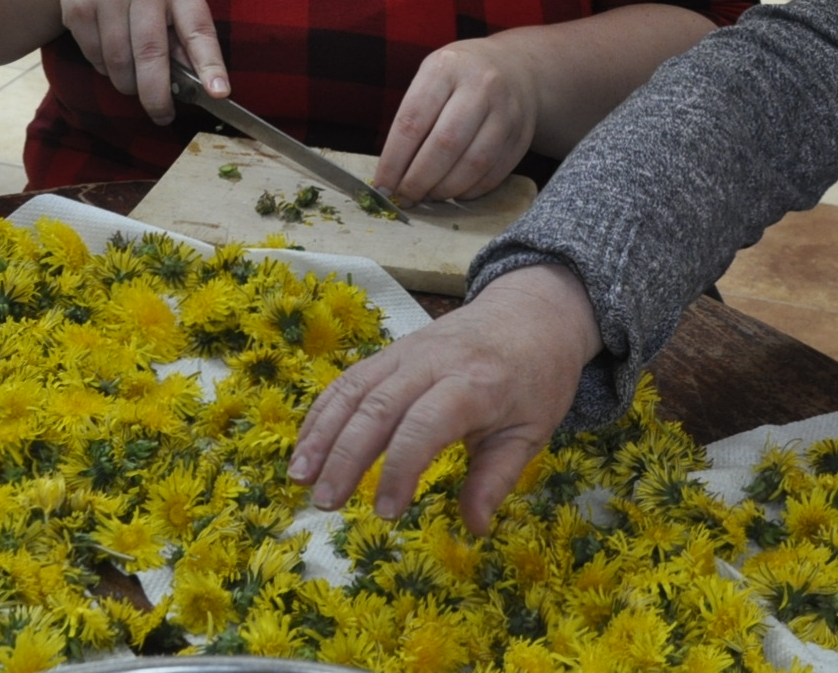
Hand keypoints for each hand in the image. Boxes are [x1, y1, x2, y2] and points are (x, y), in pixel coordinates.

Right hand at [51, 0, 226, 122]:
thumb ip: (185, 31)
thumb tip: (198, 82)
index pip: (198, 29)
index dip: (210, 64)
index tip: (219, 93)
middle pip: (151, 54)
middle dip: (157, 95)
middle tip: (163, 115)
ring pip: (119, 62)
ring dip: (128, 83)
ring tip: (134, 80)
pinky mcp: (79, 7)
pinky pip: (96, 57)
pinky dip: (105, 68)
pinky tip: (111, 52)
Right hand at [289, 262, 602, 533]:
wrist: (533, 310)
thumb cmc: (536, 376)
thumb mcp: (532, 430)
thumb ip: (497, 477)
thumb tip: (474, 527)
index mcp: (476, 384)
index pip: (426, 424)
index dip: (401, 468)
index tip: (386, 512)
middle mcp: (434, 364)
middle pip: (378, 407)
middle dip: (346, 457)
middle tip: (326, 503)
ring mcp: (408, 352)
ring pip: (354, 390)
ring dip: (322, 434)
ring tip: (300, 478)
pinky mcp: (392, 351)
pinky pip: (350, 379)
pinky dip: (323, 412)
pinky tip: (307, 447)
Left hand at [375, 34, 541, 200]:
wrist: (515, 67)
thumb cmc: (459, 78)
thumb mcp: (431, 78)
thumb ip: (412, 119)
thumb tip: (391, 175)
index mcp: (445, 68)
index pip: (412, 121)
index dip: (394, 161)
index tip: (382, 186)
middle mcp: (480, 85)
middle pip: (445, 144)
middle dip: (419, 180)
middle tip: (404, 198)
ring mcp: (507, 111)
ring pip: (473, 163)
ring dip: (445, 189)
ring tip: (428, 195)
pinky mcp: (522, 135)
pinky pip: (494, 173)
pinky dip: (470, 190)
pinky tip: (455, 191)